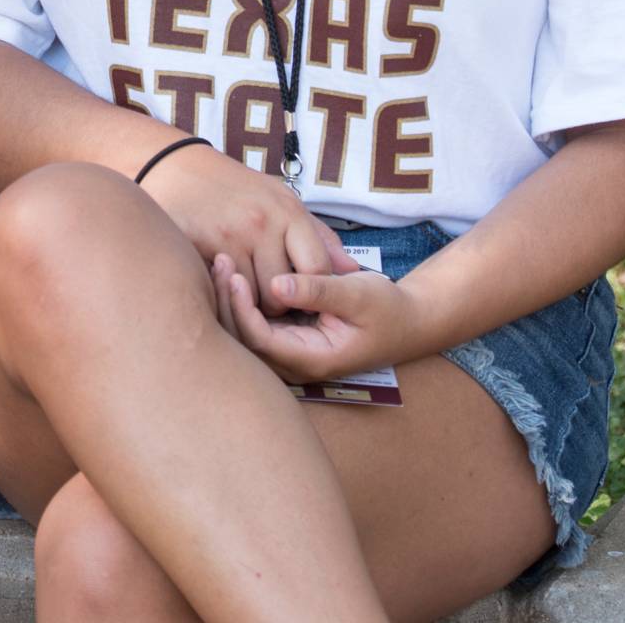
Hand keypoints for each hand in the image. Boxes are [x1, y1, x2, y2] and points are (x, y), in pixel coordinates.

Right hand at [137, 140, 354, 313]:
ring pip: (251, 298)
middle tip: (267, 295)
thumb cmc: (236, 188)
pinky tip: (221, 282)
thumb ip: (318, 236)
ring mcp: (228, 236)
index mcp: (286, 212)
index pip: (317, 269)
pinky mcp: (198, 247)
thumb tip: (351, 269)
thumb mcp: (282, 200)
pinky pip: (221, 290)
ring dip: (249, 301)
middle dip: (278, 303)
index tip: (302, 293)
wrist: (177, 166)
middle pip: (283, 293)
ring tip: (243, 288)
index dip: (313, 289)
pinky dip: (223, 292)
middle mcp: (260, 224)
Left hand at [211, 252, 429, 384]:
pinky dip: (240, 302)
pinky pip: (254, 326)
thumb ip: (318, 291)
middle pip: (244, 342)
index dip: (242, 308)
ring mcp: (290, 355)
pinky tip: (230, 272)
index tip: (234, 273)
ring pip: (245, 335)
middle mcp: (296, 364)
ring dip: (230, 301)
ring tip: (220, 261)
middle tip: (218, 260)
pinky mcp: (288, 341)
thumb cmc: (385, 307)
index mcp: (313, 359)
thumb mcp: (356, 294)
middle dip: (227, 302)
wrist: (406, 321)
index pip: (261, 340)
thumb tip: (277, 285)